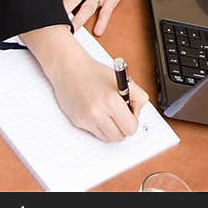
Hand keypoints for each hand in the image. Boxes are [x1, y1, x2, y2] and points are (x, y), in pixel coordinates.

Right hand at [20, 25, 149, 141]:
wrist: (69, 69)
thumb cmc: (95, 72)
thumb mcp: (123, 79)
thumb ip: (137, 96)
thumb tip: (138, 112)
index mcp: (111, 100)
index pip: (131, 127)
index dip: (133, 120)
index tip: (131, 112)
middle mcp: (98, 113)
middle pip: (120, 137)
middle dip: (123, 127)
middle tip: (121, 114)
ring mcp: (86, 120)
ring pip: (108, 138)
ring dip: (112, 129)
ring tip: (109, 113)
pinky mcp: (77, 122)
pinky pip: (95, 133)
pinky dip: (100, 126)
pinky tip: (98, 112)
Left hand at [57, 0, 162, 35]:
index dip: (50, 2)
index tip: (44, 12)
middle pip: (70, 0)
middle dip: (61, 14)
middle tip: (53, 26)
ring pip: (87, 8)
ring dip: (78, 21)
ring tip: (71, 32)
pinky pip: (106, 12)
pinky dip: (102, 22)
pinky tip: (98, 31)